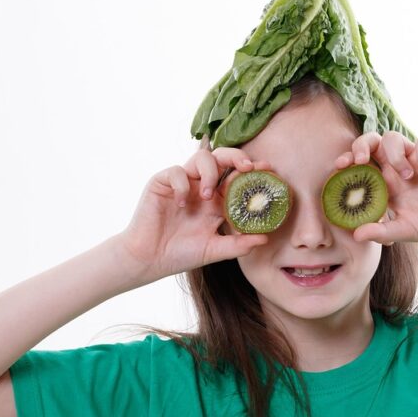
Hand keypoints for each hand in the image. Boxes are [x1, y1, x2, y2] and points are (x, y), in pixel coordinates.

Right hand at [117, 147, 273, 281]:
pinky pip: (176, 171)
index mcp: (217, 200)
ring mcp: (183, 183)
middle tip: (247, 167)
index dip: (252, 171)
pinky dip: (182, 184)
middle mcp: (202, 187)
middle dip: (237, 156)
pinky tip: (182, 203)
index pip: (237, 177)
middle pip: (222, 158)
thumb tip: (265, 238)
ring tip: (209, 195)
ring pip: (201, 157)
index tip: (268, 170)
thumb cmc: (180, 254)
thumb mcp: (214, 250)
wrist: (149, 260)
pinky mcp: (162, 183)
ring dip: (210, 172)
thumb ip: (238, 245)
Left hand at [334, 131, 417, 245]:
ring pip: (393, 137)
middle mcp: (397, 165)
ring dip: (396, 156)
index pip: (361, 163)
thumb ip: (380, 231)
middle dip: (362, 144)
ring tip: (409, 177)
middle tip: (361, 160)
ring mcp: (416, 157)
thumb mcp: (404, 231)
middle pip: (372, 142)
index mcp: (385, 181)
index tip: (341, 166)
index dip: (349, 160)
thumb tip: (356, 235)